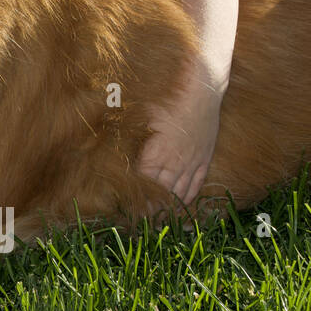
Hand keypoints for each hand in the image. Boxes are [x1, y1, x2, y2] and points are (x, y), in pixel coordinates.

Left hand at [136, 59, 224, 206]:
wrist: (203, 91)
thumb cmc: (169, 99)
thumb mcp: (143, 114)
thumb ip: (129, 130)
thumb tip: (106, 132)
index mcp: (158, 152)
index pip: (144, 181)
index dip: (136, 194)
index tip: (126, 204)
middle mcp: (176, 162)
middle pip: (162, 192)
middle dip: (150, 207)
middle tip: (139, 220)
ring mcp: (193, 162)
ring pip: (179, 192)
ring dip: (168, 207)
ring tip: (157, 219)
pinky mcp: (204, 159)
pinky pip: (197, 184)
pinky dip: (188, 197)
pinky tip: (181, 206)